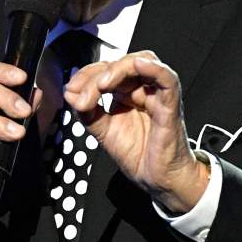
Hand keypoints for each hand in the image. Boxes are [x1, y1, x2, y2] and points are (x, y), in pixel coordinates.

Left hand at [64, 51, 208, 213]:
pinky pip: (168, 80)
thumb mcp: (103, 130)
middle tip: (82, 94)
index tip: (72, 90)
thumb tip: (70, 93)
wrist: (157, 180)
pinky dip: (154, 68)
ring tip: (102, 84)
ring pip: (144, 62)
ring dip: (119, 69)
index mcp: (127, 93)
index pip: (107, 69)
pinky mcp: (171, 106)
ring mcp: (158, 96)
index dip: (87, 75)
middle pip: (121, 63)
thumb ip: (87, 112)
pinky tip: (138, 64)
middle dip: (97, 74)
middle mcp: (143, 90)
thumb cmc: (139, 154)